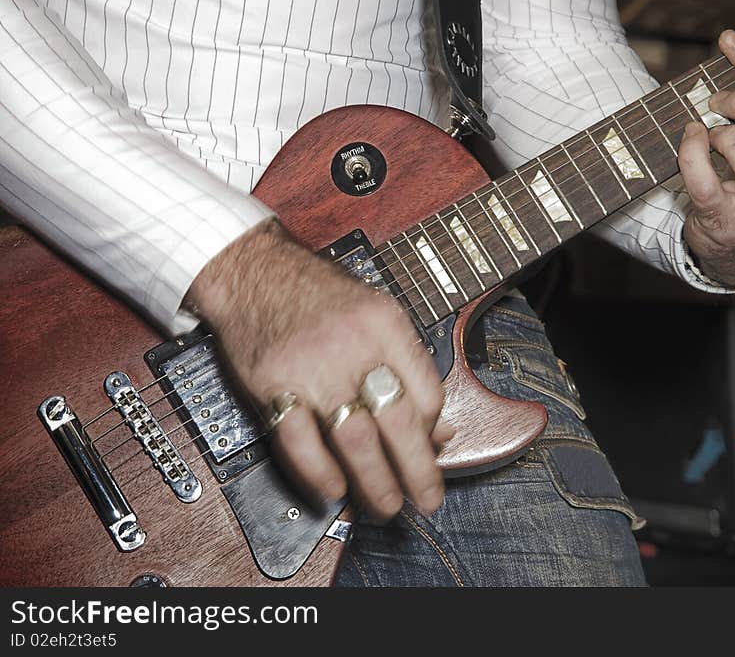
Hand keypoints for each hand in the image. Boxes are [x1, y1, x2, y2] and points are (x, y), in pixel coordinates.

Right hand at [185, 219, 450, 518]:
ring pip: (354, 440)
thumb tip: (438, 429)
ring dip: (374, 482)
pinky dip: (319, 474)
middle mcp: (353, 346)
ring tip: (386, 506)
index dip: (433, 431)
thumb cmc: (319, 296)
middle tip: (425, 500)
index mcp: (386, 325)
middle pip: (397, 421)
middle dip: (417, 472)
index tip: (432, 451)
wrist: (254, 271)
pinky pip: (299, 442)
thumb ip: (408, 367)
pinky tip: (334, 490)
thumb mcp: (377, 313)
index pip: (426, 392)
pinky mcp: (272, 385)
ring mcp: (310, 368)